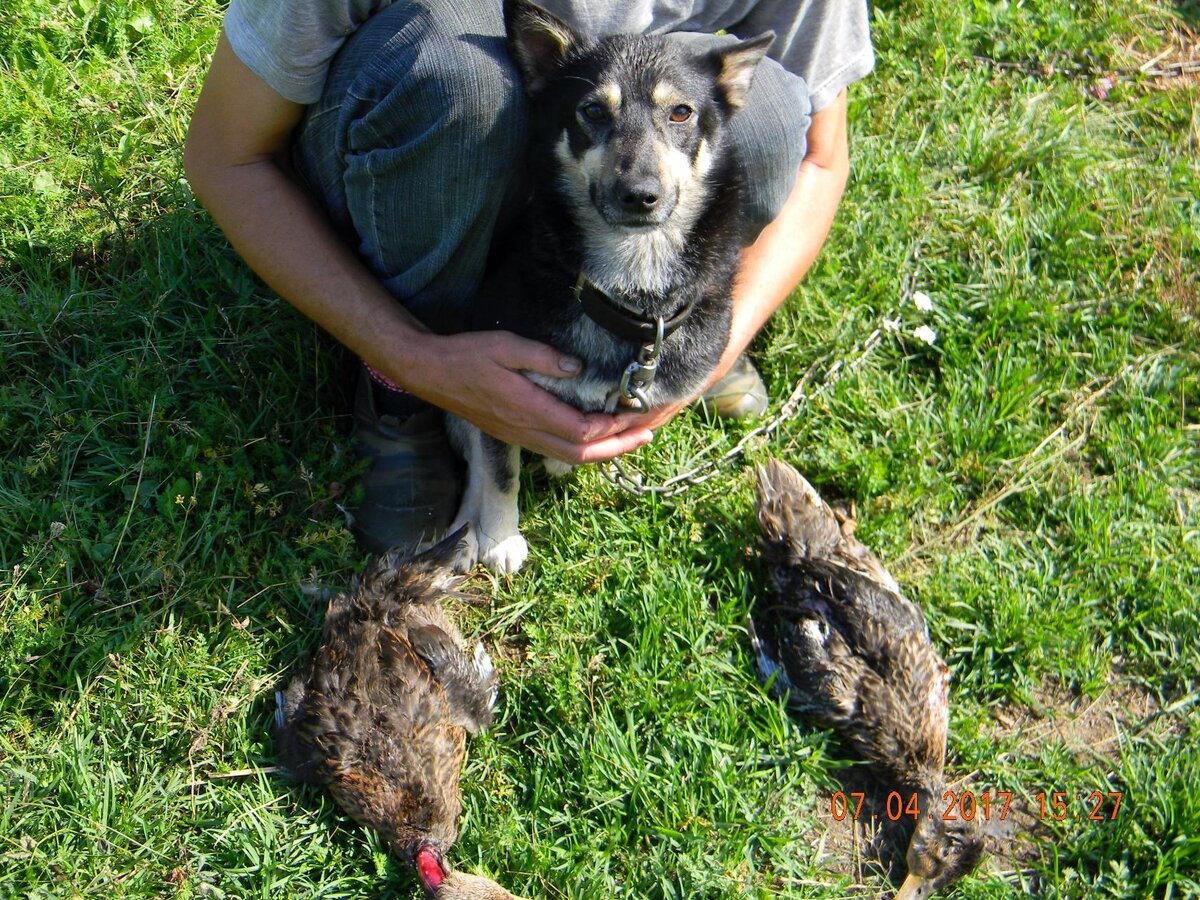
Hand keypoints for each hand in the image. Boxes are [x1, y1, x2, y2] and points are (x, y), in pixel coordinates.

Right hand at [403, 331, 654, 463]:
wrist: (431, 373)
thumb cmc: (467, 355)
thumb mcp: (505, 345)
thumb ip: (543, 357)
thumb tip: (579, 368)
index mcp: (527, 409)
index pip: (580, 431)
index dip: (612, 427)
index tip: (635, 413)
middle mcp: (526, 430)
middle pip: (582, 454)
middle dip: (619, 447)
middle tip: (648, 435)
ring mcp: (520, 437)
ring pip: (570, 458)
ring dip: (604, 452)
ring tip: (631, 440)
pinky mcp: (516, 435)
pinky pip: (557, 452)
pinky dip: (584, 450)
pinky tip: (596, 439)